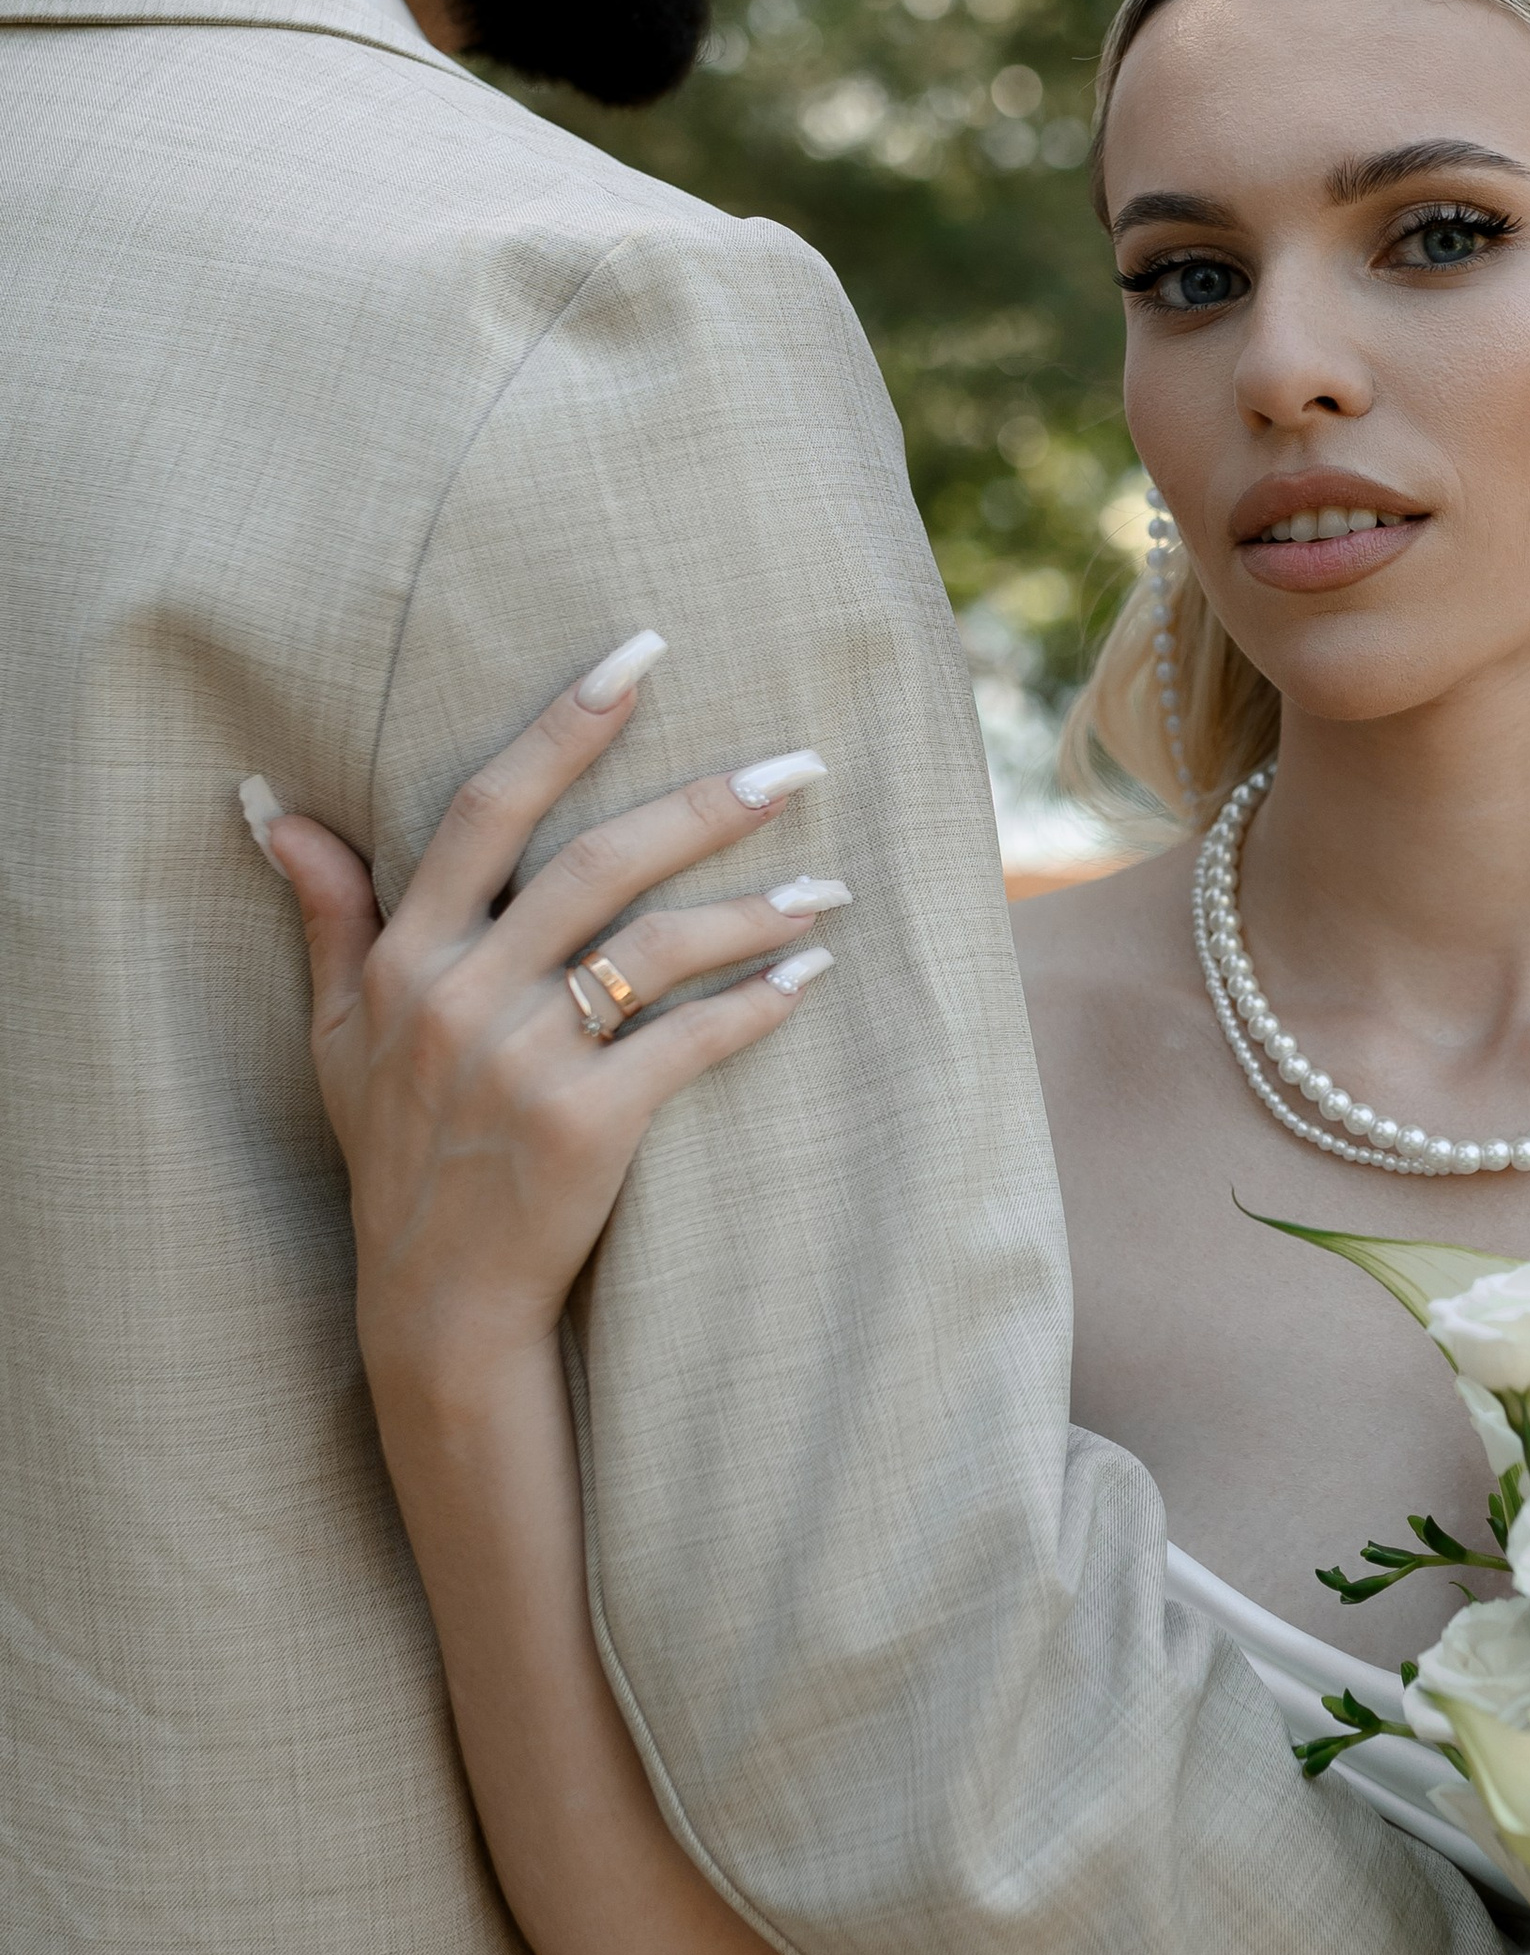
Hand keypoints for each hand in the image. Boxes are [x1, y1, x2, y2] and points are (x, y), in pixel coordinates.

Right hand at [254, 651, 842, 1400]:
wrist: (436, 1300)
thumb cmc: (395, 1152)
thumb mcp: (338, 1031)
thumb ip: (328, 913)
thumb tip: (274, 806)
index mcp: (408, 956)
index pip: (487, 809)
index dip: (564, 725)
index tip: (640, 654)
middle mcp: (462, 997)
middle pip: (597, 864)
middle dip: (705, 803)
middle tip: (798, 764)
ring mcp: (524, 1064)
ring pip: (655, 950)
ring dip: (754, 909)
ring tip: (830, 885)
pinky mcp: (587, 1128)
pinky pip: (690, 1044)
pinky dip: (759, 1006)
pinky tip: (812, 975)